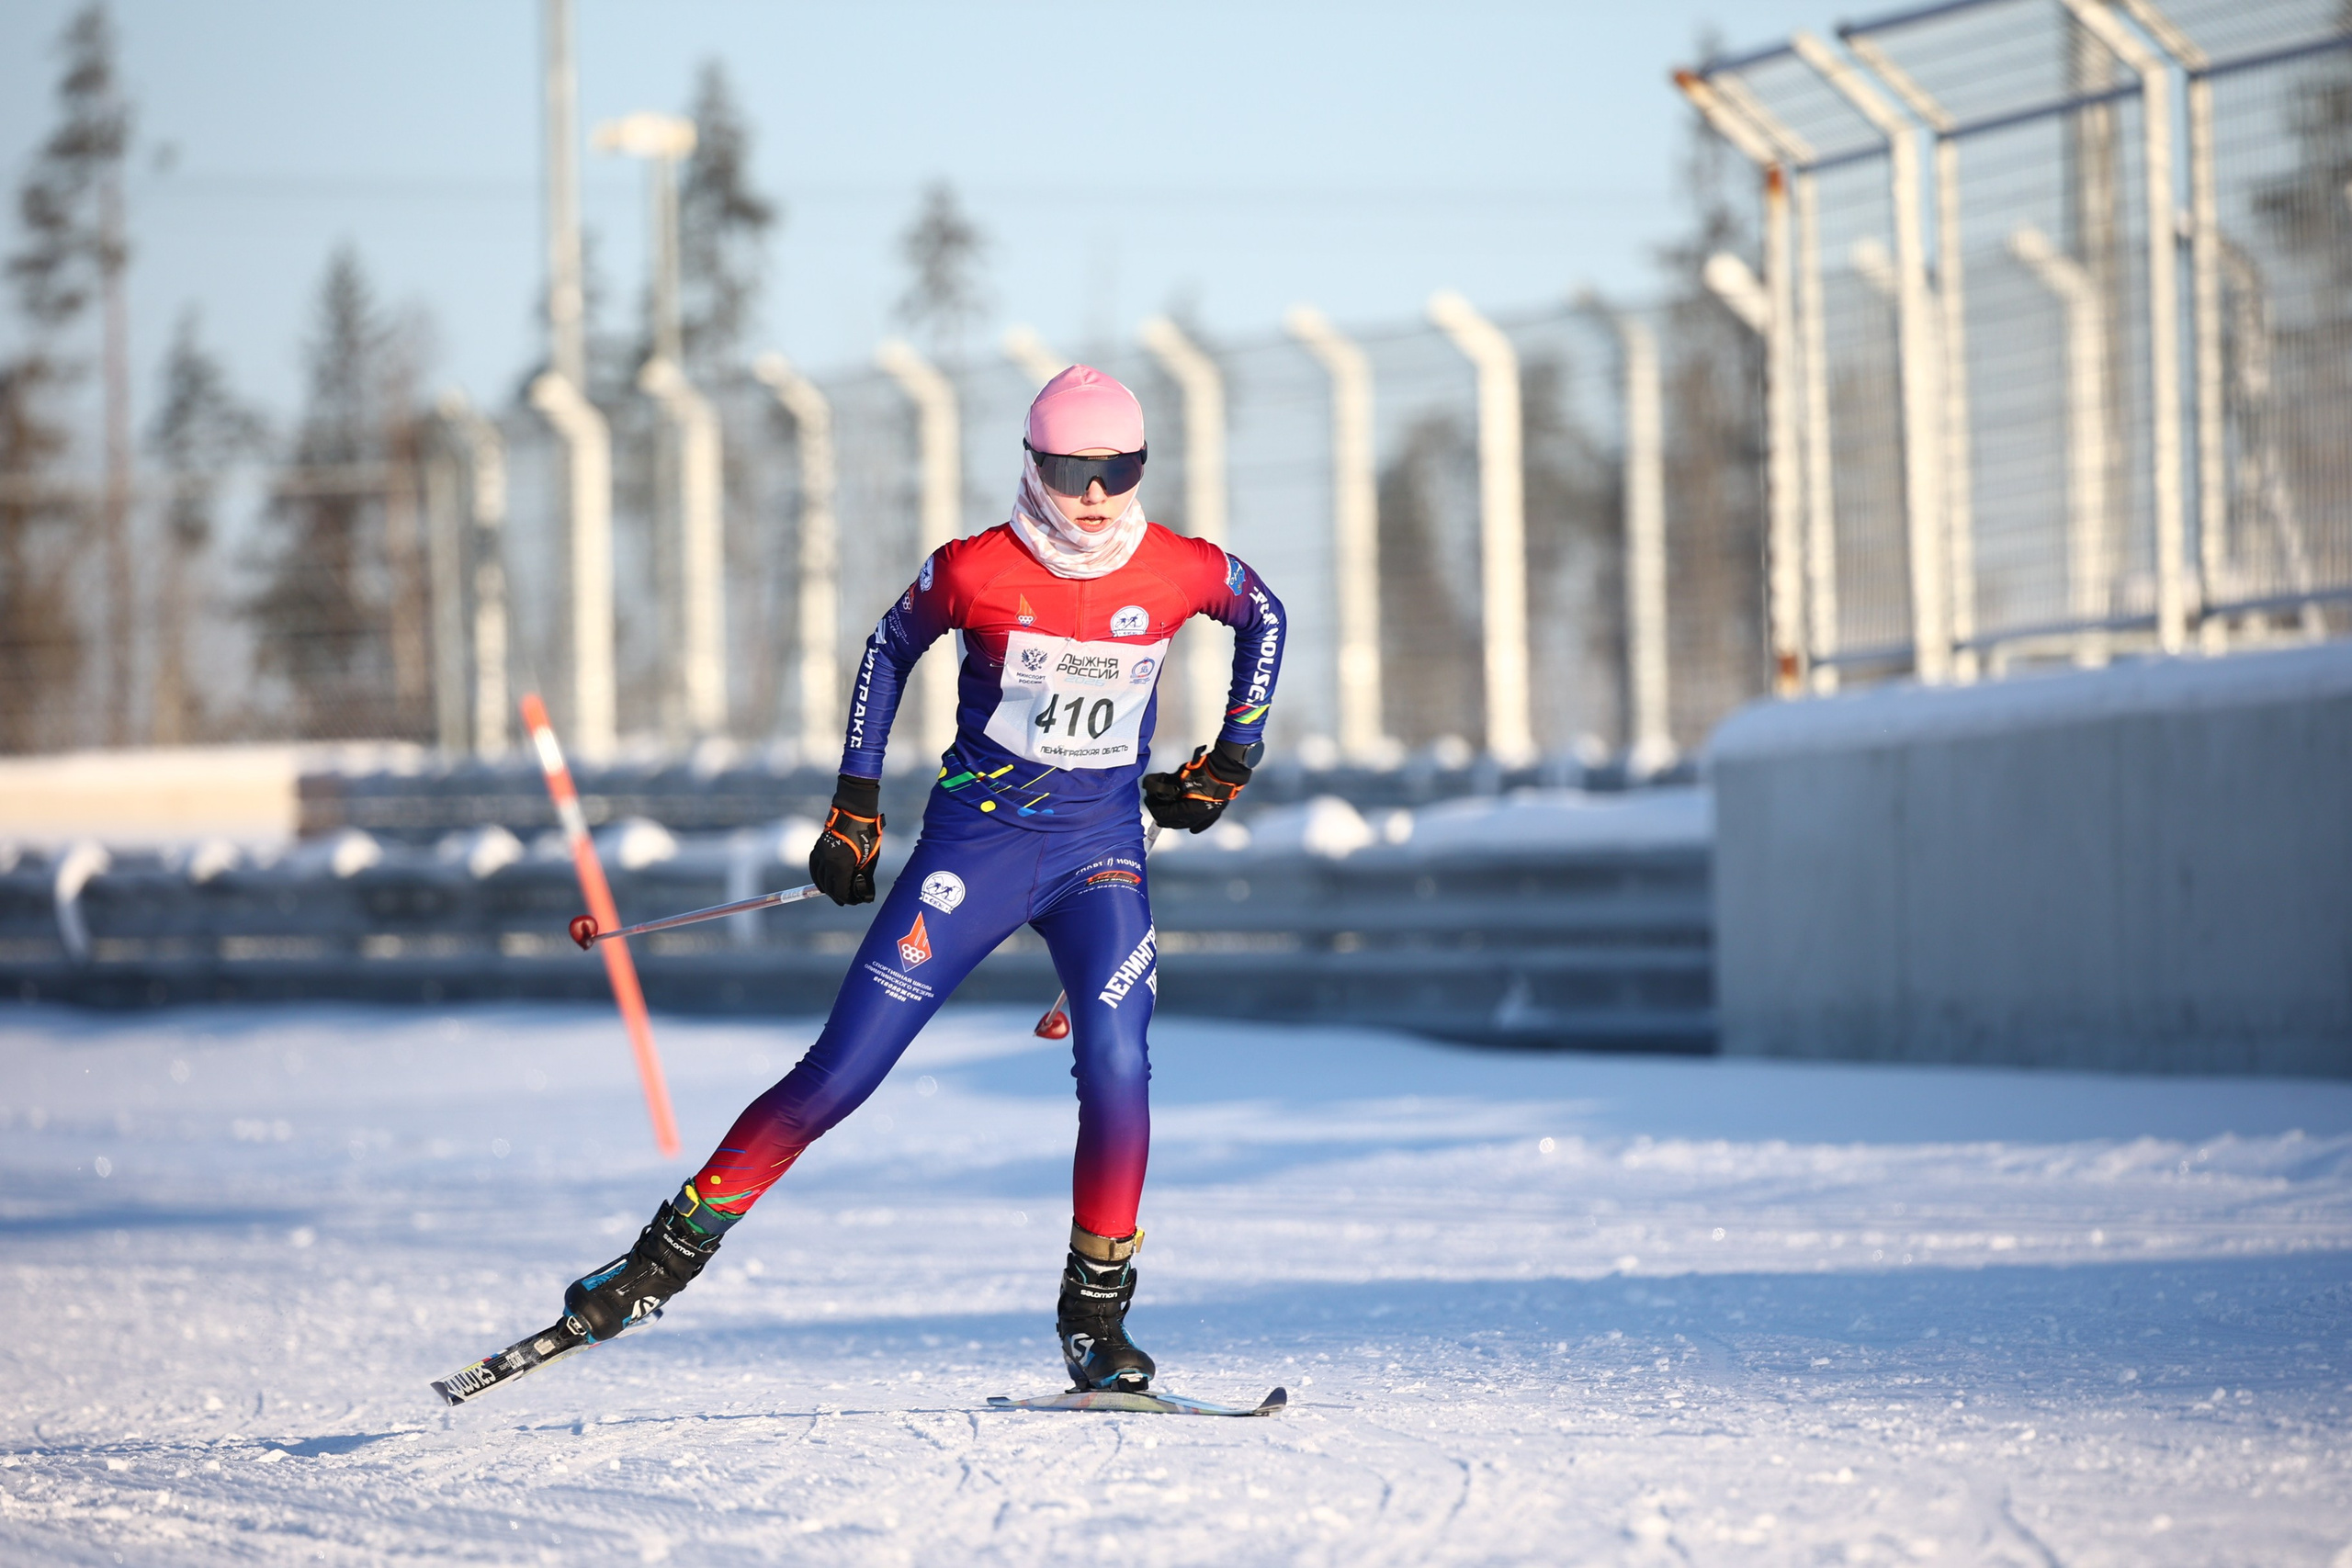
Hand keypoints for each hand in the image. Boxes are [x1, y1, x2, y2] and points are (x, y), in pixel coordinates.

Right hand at [809, 774, 883, 903]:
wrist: (854, 813)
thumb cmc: (866, 835)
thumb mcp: (870, 859)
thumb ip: (865, 877)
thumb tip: (865, 894)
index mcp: (841, 865)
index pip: (840, 891)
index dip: (847, 899)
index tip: (854, 901)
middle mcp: (827, 861)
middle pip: (828, 887)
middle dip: (837, 896)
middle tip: (845, 900)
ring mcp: (820, 854)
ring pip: (818, 878)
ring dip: (826, 887)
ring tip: (834, 893)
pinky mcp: (818, 847)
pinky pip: (814, 867)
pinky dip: (818, 876)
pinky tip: (823, 881)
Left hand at [1141, 742, 1253, 833]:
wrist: (1224, 770)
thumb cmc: (1203, 771)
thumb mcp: (1180, 776)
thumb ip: (1167, 784)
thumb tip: (1155, 786)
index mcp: (1187, 810)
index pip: (1163, 815)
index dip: (1153, 808)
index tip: (1149, 800)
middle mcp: (1195, 818)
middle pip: (1171, 823)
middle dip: (1161, 814)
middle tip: (1155, 805)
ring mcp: (1205, 818)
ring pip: (1184, 825)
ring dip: (1174, 820)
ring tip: (1168, 812)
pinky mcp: (1213, 814)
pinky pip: (1200, 825)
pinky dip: (1192, 825)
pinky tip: (1190, 828)